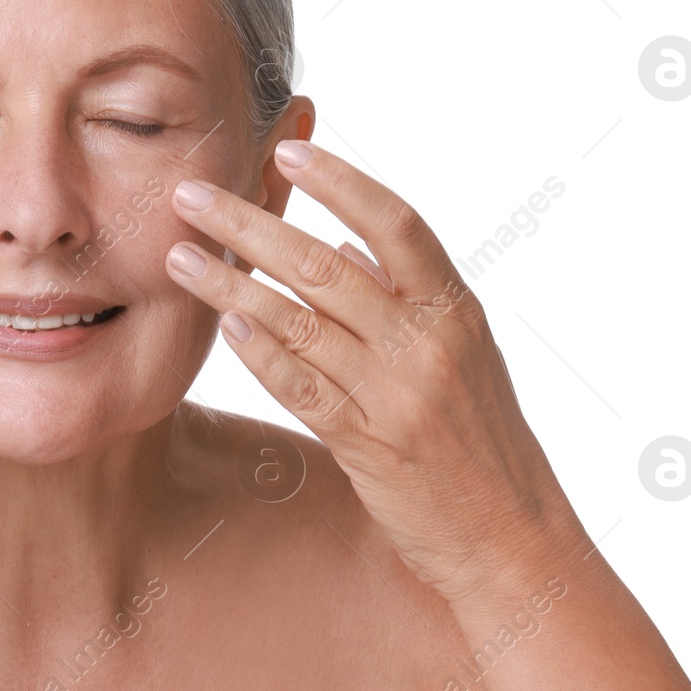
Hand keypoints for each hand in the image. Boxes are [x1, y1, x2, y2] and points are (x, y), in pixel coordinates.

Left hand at [164, 139, 584, 604]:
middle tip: (191, 193)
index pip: (396, 223)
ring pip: (299, 320)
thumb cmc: (482, 442)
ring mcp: (395, 393)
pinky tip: (222, 324)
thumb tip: (348, 246)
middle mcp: (426, 342)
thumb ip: (409, 298)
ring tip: (178, 256)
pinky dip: (259, 352)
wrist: (511, 539)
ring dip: (230, 283)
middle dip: (249, 223)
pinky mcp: (367, 443)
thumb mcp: (465, 356)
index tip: (285, 151)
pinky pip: (301, 386)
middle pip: (324, 265)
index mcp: (454, 309)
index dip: (340, 182)